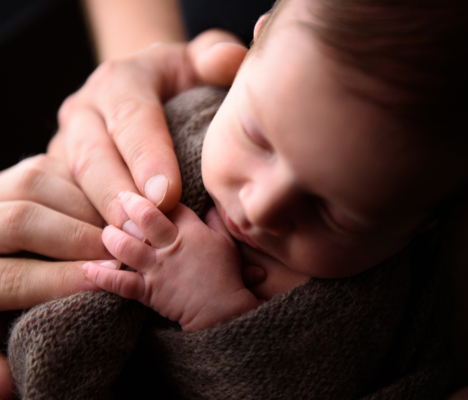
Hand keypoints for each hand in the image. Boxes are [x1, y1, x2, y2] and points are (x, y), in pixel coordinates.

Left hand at [0, 155, 112, 399]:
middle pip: (20, 219)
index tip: (102, 283)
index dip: (59, 281)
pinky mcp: (9, 173)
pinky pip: (49, 165)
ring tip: (116, 229)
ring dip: (84, 206)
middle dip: (78, 239)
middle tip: (118, 255)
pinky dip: (83, 184)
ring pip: (34, 181)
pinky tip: (103, 206)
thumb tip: (8, 386)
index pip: (9, 277)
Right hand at [49, 29, 246, 227]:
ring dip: (99, 217)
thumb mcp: (201, 62)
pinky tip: (113, 250)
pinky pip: (68, 202)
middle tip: (145, 230)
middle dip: (118, 196)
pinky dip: (87, 228)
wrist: (149, 93)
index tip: (166, 196)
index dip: (147, 157)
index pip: (131, 118)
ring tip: (129, 246)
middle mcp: (86, 111)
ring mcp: (69, 143)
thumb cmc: (183, 83)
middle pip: (93, 156)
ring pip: (73, 184)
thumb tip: (227, 62)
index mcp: (120, 81)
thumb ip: (217, 57)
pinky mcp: (64, 171)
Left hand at [83, 192, 258, 331]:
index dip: (159, 197)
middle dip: (129, 204)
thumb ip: (215, 221)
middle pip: (145, 217)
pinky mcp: (148, 291)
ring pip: (126, 246)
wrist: (222, 312)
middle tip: (120, 198)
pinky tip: (88, 267)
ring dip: (112, 236)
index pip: (170, 205)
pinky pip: (120, 282)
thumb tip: (207, 205)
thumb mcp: (227, 243)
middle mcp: (171, 245)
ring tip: (106, 231)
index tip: (149, 193)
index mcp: (192, 231)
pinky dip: (102, 275)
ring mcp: (157, 268)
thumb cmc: (227, 276)